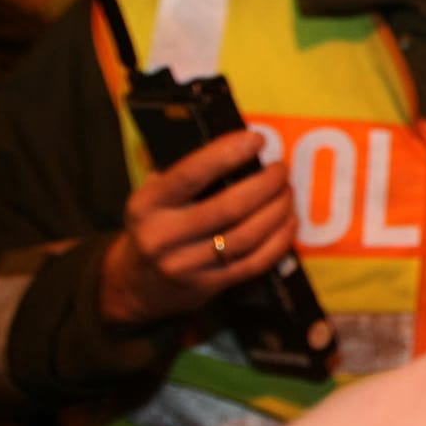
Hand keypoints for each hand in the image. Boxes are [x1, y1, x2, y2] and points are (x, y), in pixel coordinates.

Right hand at [99, 129, 295, 326]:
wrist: (136, 284)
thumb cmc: (157, 225)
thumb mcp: (155, 198)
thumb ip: (187, 177)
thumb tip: (240, 148)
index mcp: (147, 205)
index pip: (190, 175)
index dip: (227, 155)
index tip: (257, 140)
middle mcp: (163, 236)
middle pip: (228, 207)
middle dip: (265, 184)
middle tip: (281, 169)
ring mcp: (185, 265)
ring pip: (246, 236)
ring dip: (277, 210)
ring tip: (288, 193)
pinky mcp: (208, 285)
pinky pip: (254, 262)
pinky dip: (279, 240)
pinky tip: (289, 222)